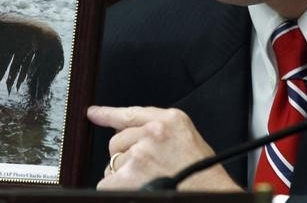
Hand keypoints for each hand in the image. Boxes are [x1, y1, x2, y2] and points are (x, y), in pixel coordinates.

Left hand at [87, 105, 242, 191]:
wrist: (213, 194)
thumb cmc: (202, 173)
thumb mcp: (186, 138)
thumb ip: (161, 130)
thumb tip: (131, 134)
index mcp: (170, 120)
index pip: (130, 113)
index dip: (107, 114)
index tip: (93, 113)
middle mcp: (154, 132)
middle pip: (117, 141)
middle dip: (124, 155)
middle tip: (144, 169)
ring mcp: (141, 153)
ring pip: (113, 162)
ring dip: (124, 174)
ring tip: (148, 180)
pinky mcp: (131, 175)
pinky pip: (108, 181)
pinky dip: (116, 188)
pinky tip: (135, 189)